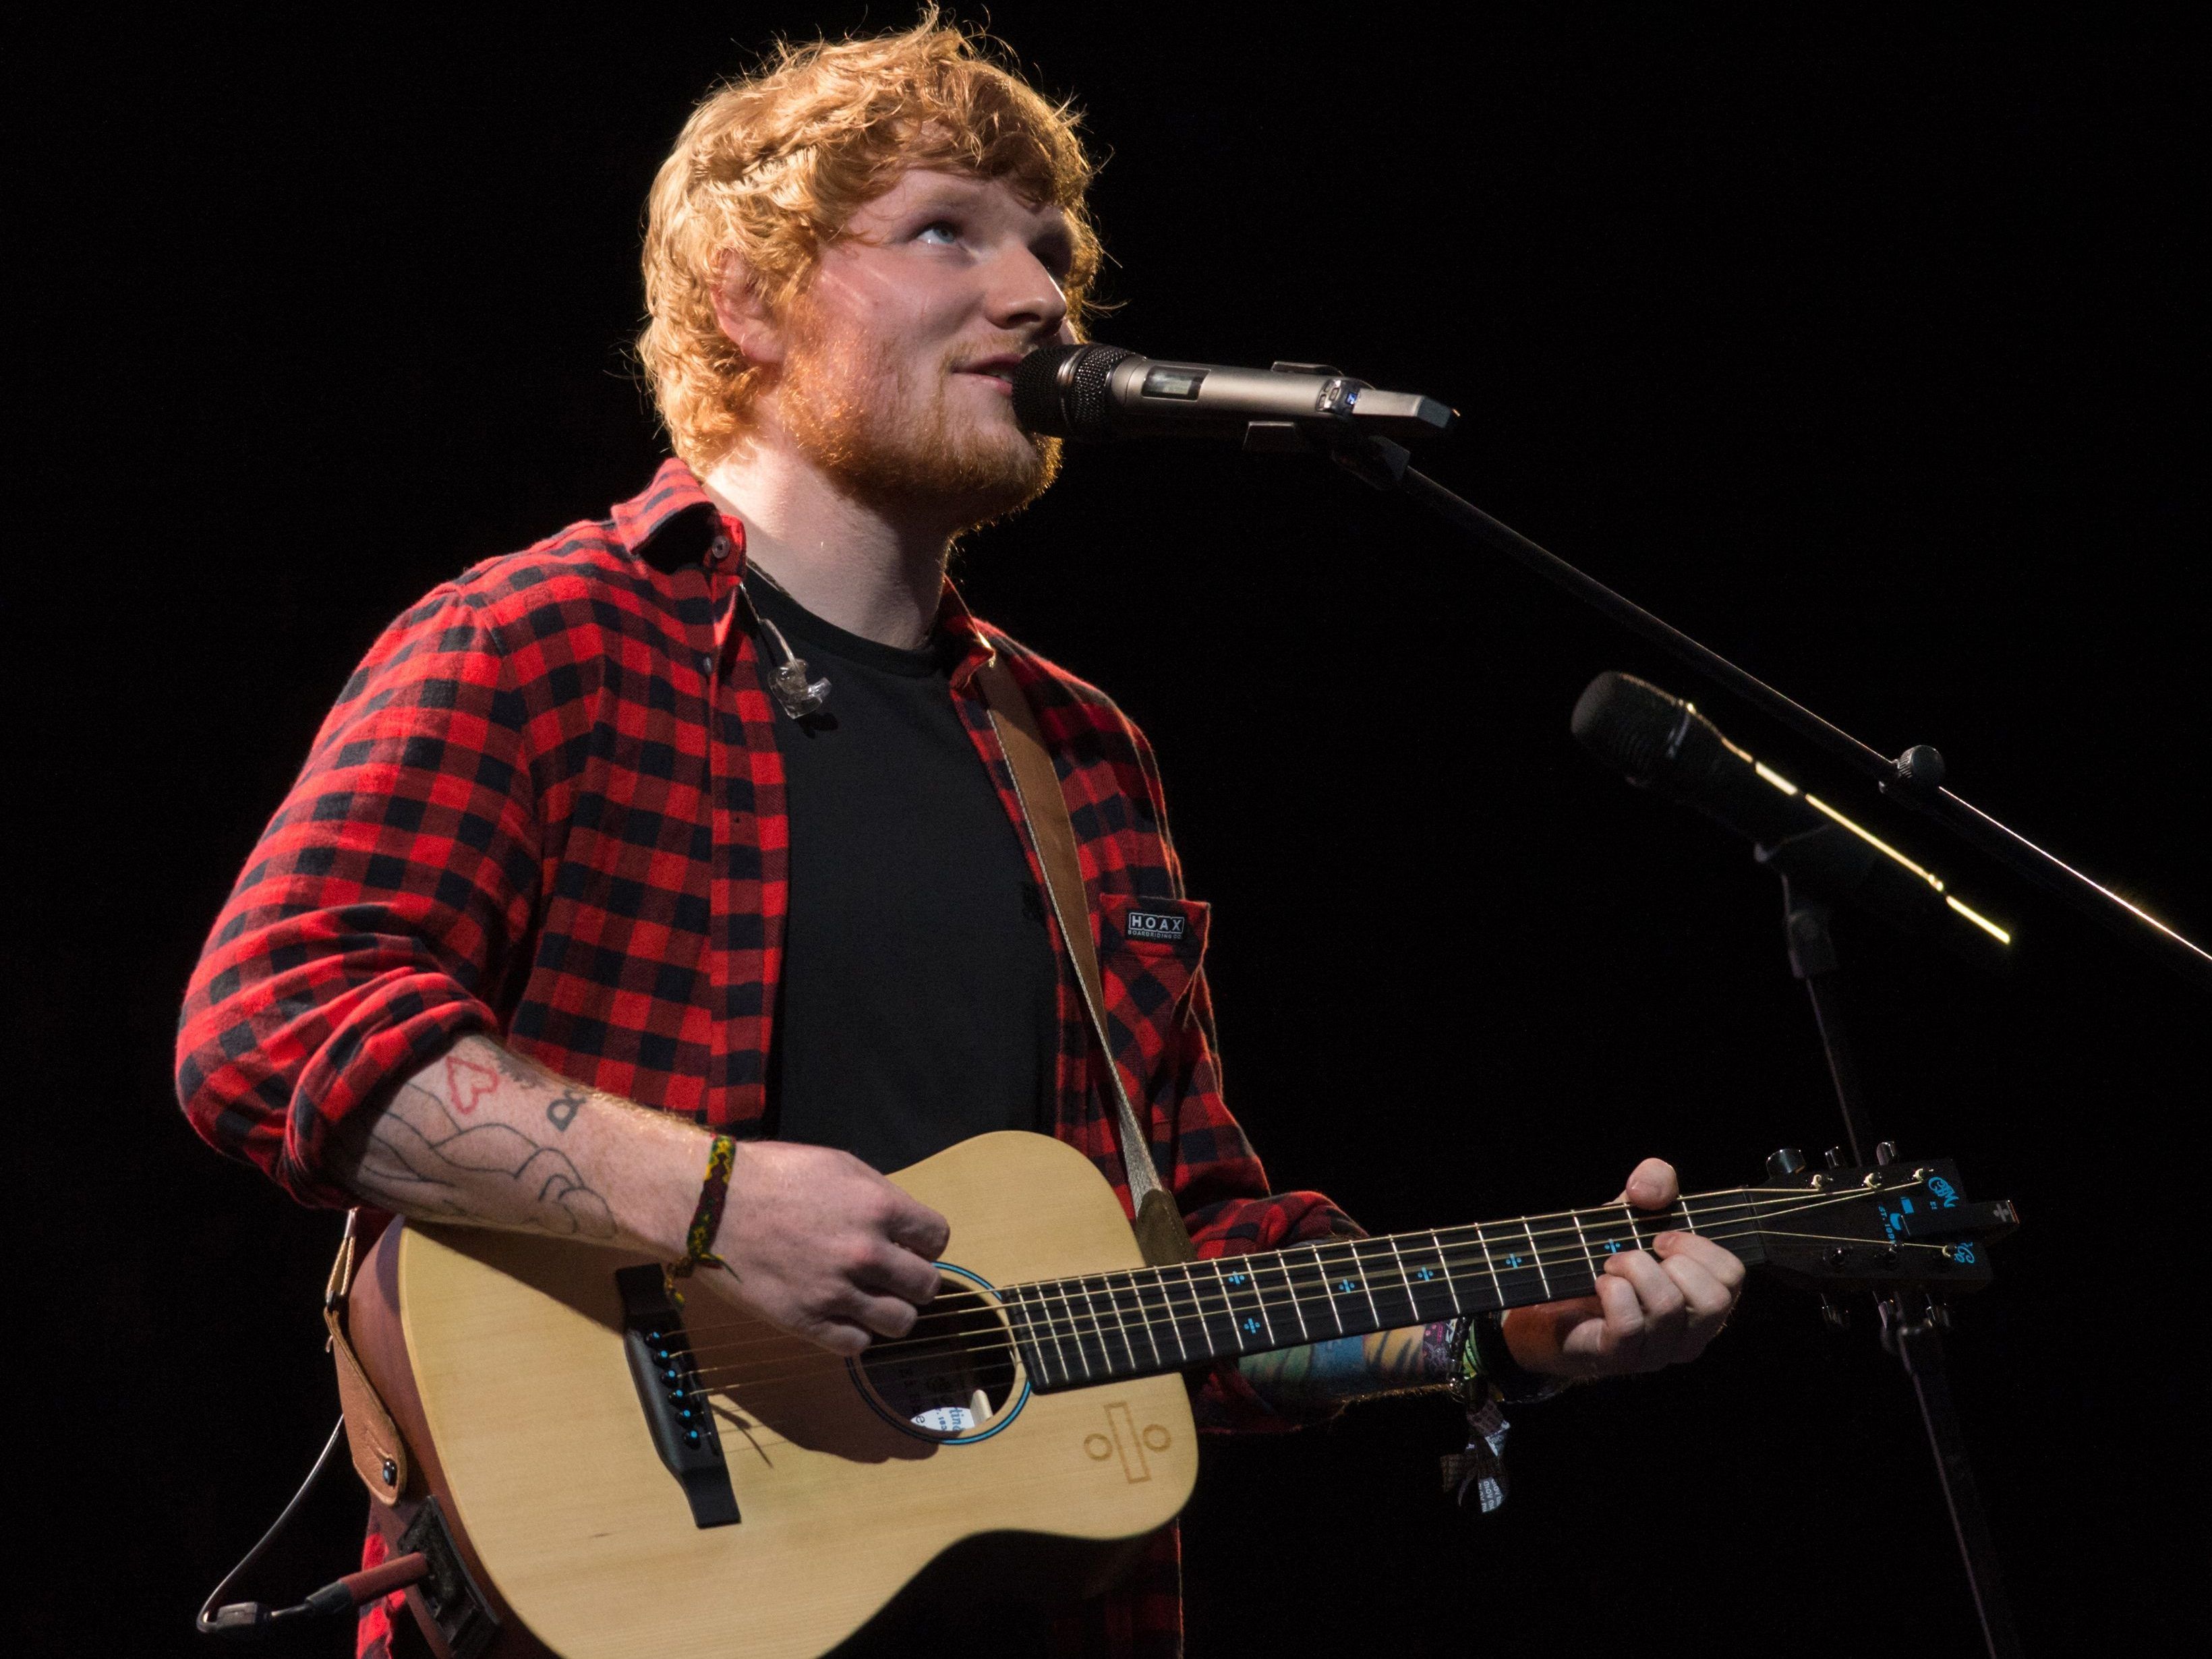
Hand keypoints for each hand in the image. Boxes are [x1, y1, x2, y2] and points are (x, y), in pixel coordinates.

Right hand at [703, 1140, 950, 1355]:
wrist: (711, 1204)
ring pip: (901, 1322)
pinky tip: (841, 1315)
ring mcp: (837, 1291)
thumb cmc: (772, 1176)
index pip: (938, 1238)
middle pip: (927, 1286)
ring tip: (871, 1299)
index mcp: (879, 1207)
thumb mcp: (838, 1165)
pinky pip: (857, 1345)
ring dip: (892, 1311)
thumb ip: (878, 1196)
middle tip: (892, 1275)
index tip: (908, 1245)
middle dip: (914, 1280)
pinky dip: (855, 1333)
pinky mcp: (806, 1321)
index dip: (925, 1242)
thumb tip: (903, 1226)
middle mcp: (866, 1252)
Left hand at [1502, 1157, 1744, 1380]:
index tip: (1660, 1237)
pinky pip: (1630, 1323)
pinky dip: (1612, 1290)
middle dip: (1673, 1261)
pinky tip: (1599, 1284)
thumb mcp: (1632, 1212)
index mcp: (1703, 1301)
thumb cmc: (1602, 1259)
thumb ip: (1655, 1183)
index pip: (1732, 1276)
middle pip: (1714, 1299)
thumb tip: (1648, 1191)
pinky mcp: (1620, 1357)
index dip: (1698, 1246)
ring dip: (1633, 1268)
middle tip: (1636, 1252)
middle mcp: (1689, 1333)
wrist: (1548, 1301)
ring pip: (1668, 1306)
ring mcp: (1657, 1352)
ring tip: (1611, 1265)